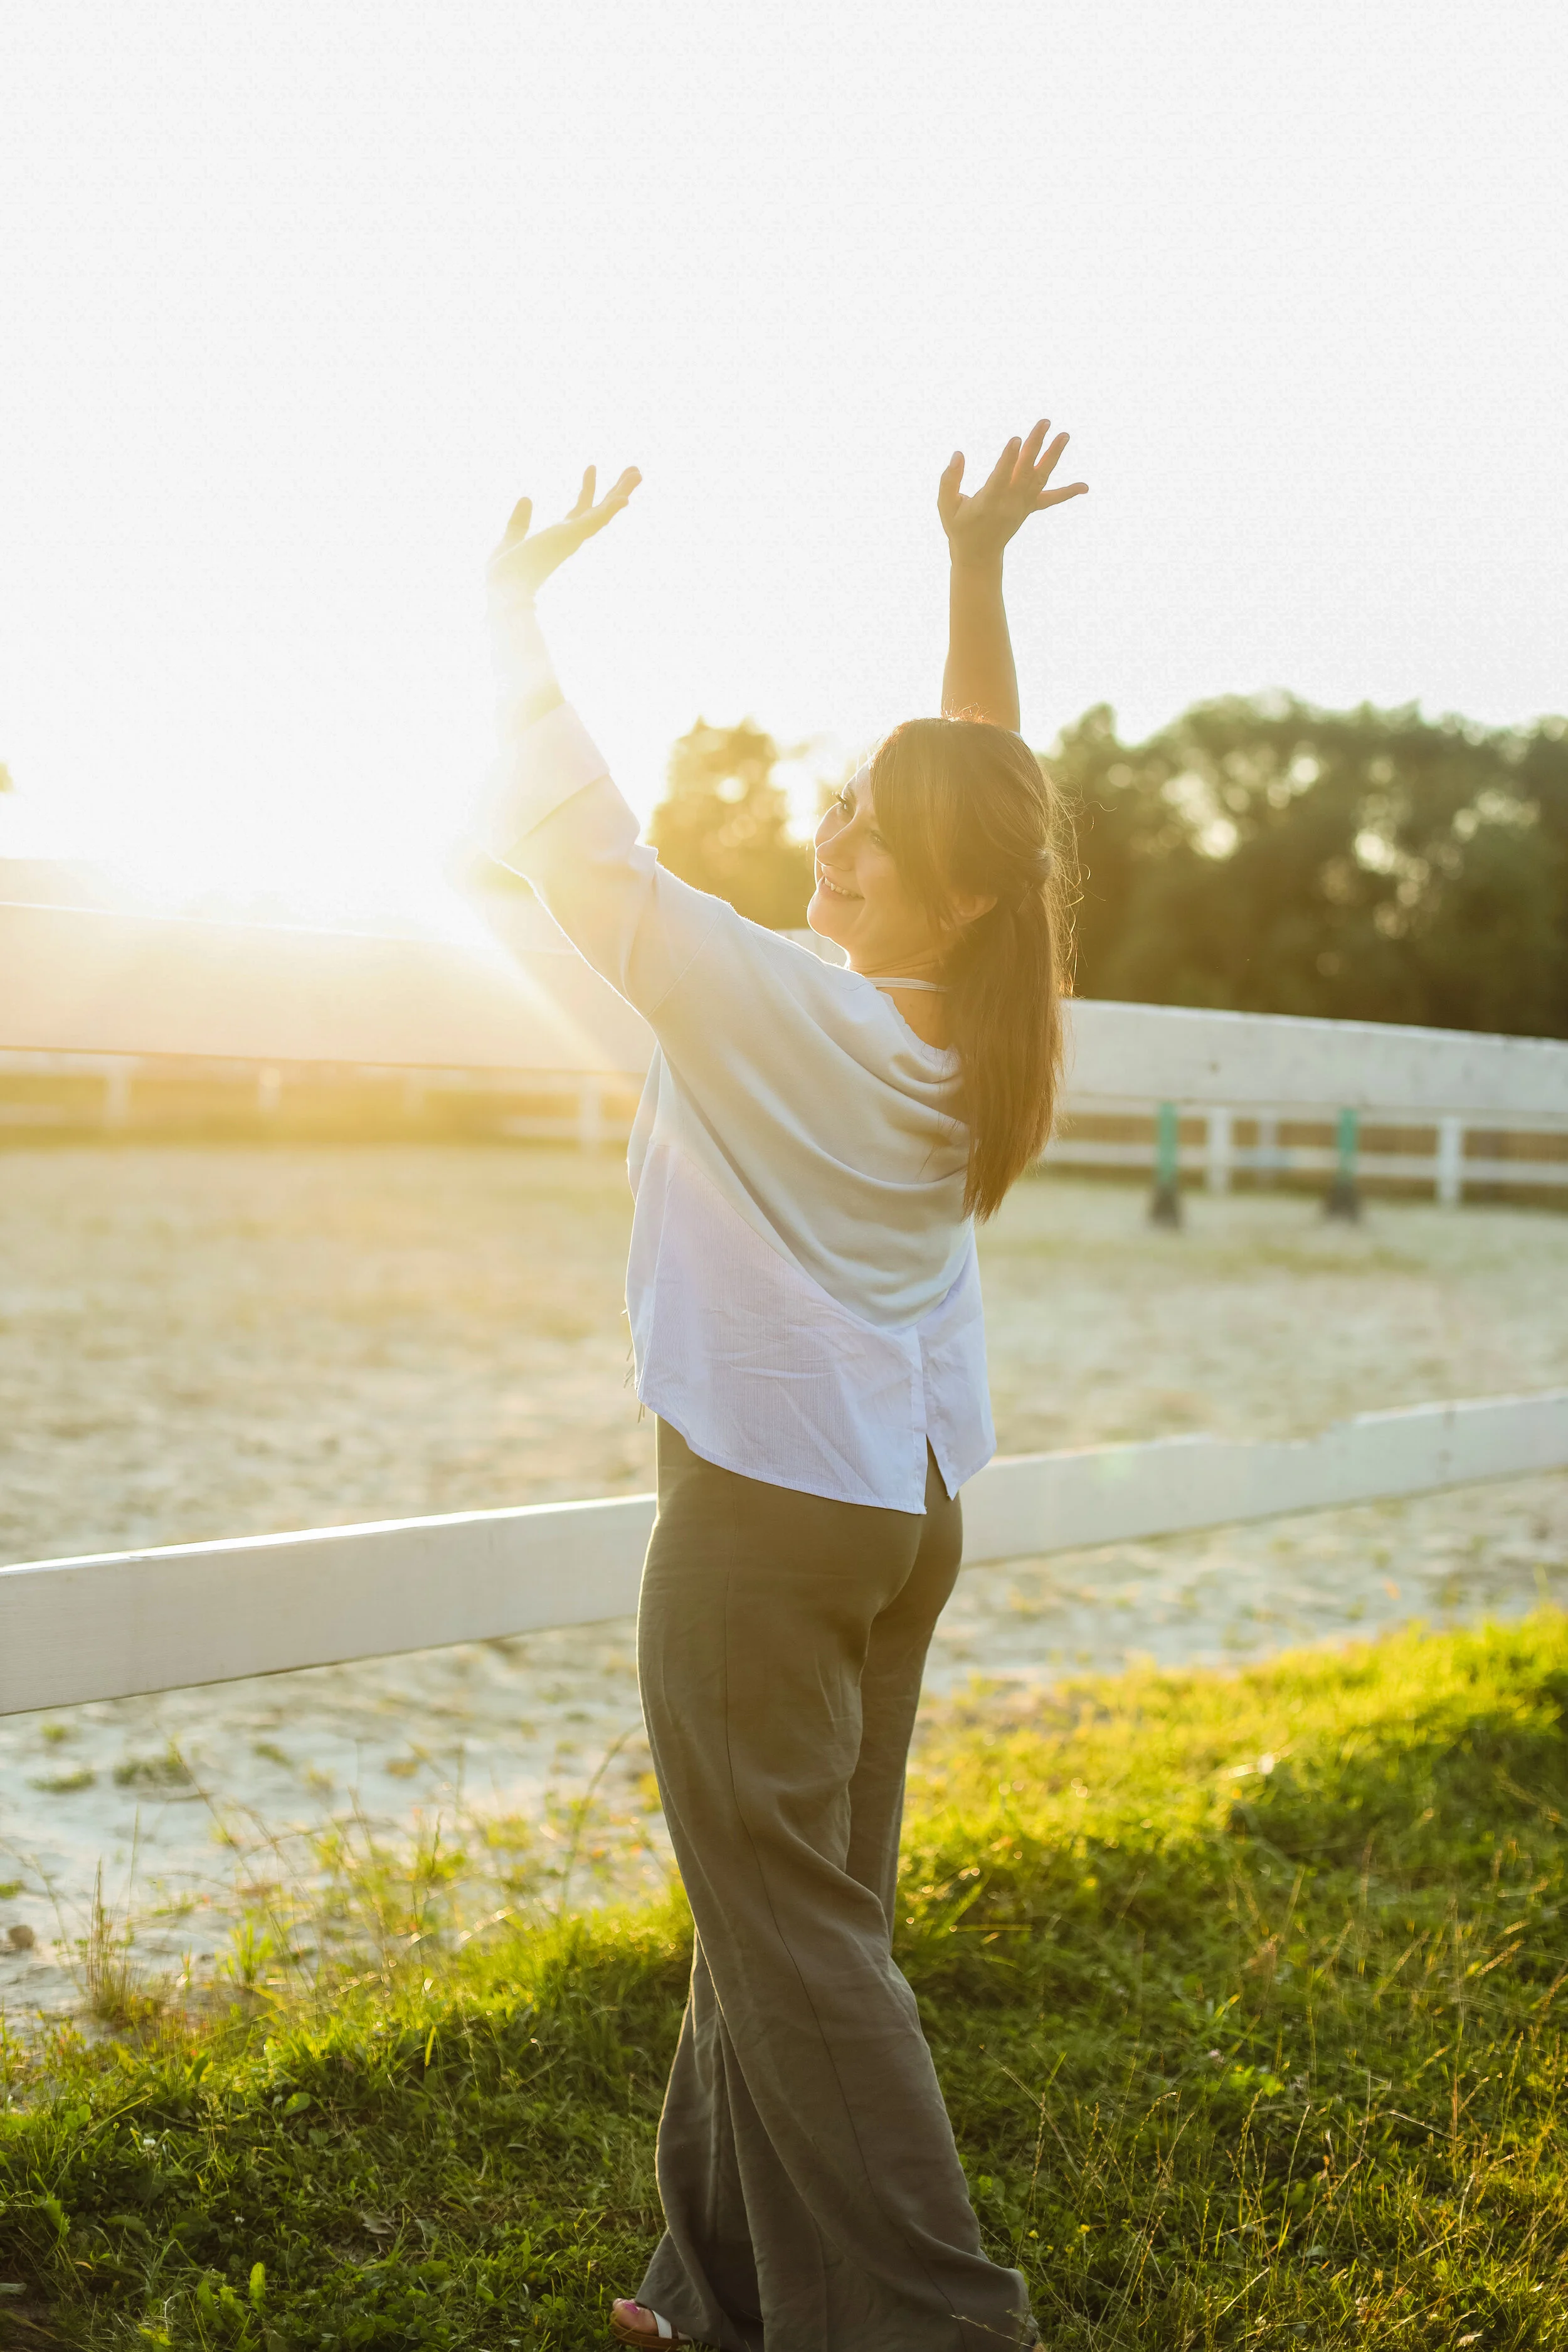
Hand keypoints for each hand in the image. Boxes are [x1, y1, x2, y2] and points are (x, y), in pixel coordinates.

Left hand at [488, 464, 641, 600]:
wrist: (502, 590)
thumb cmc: (505, 574)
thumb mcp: (512, 537)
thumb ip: (520, 520)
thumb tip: (526, 498)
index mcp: (559, 537)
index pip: (580, 509)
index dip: (588, 488)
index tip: (591, 467)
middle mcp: (570, 538)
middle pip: (600, 509)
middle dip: (616, 489)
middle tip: (633, 469)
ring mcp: (572, 538)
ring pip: (604, 513)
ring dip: (622, 493)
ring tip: (637, 472)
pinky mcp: (570, 538)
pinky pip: (595, 523)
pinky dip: (610, 510)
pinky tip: (624, 499)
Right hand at [937, 420, 1085, 567]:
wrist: (978, 555)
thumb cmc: (959, 528)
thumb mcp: (945, 507)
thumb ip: (949, 481)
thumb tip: (958, 455)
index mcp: (987, 502)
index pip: (1000, 477)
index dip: (1008, 459)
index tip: (1016, 439)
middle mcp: (1009, 504)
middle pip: (1025, 470)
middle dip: (1035, 445)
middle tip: (1045, 422)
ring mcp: (1022, 506)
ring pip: (1040, 478)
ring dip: (1053, 456)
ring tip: (1064, 435)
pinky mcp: (1029, 509)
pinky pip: (1050, 499)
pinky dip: (1067, 493)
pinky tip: (1085, 486)